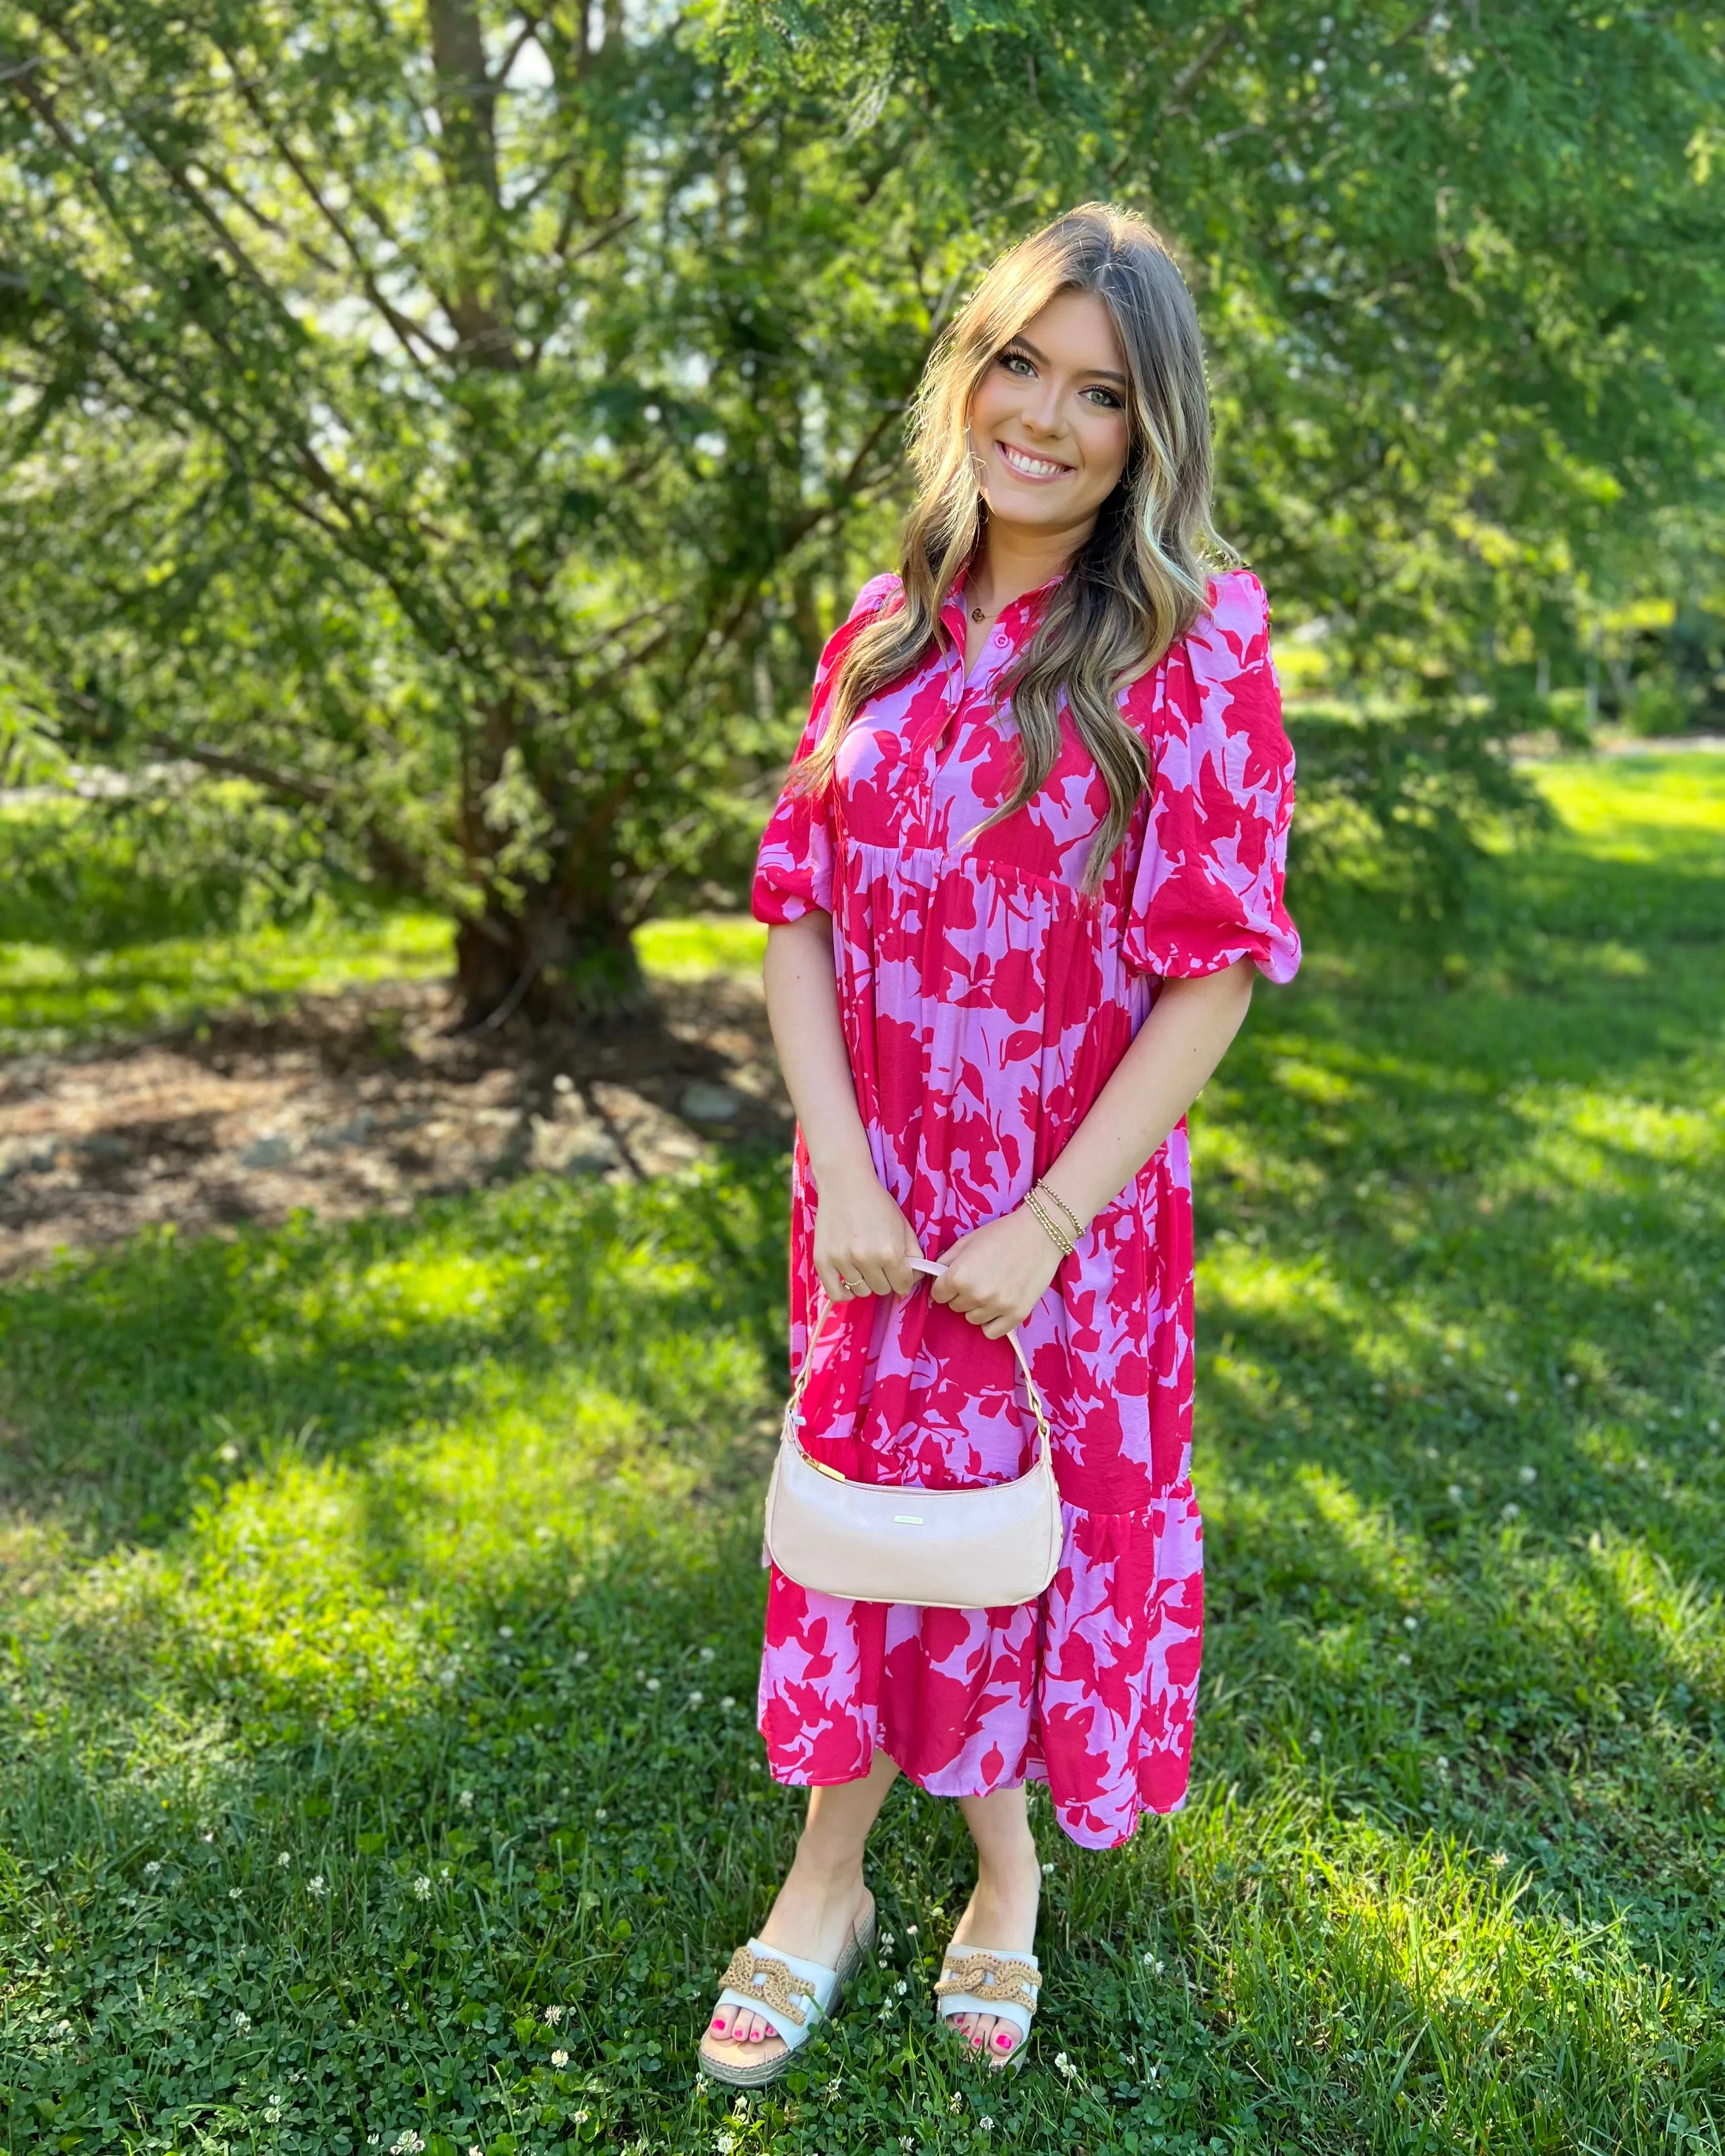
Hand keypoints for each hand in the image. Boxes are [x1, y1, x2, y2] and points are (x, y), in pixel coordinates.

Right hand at [811, 1157, 921, 1302]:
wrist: (844, 1183)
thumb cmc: (877, 1203)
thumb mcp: (903, 1226)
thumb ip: (913, 1255)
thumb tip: (914, 1279)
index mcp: (890, 1252)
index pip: (903, 1285)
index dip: (904, 1279)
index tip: (900, 1271)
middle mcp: (866, 1259)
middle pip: (883, 1290)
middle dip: (886, 1279)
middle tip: (880, 1263)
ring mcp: (842, 1261)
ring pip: (861, 1292)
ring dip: (866, 1282)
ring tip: (864, 1265)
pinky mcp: (822, 1261)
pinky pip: (836, 1294)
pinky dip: (845, 1293)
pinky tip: (850, 1282)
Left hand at [928, 1208, 1062, 1338]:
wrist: (1040, 1234)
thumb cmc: (1002, 1233)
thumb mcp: (967, 1241)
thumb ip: (947, 1261)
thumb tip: (937, 1277)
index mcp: (958, 1276)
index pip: (938, 1294)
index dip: (946, 1285)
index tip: (958, 1277)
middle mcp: (975, 1295)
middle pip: (955, 1307)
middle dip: (962, 1294)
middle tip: (979, 1278)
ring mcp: (997, 1307)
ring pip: (972, 1319)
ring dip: (977, 1307)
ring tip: (992, 1288)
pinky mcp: (1016, 1315)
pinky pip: (992, 1332)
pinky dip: (992, 1322)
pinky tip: (998, 1306)